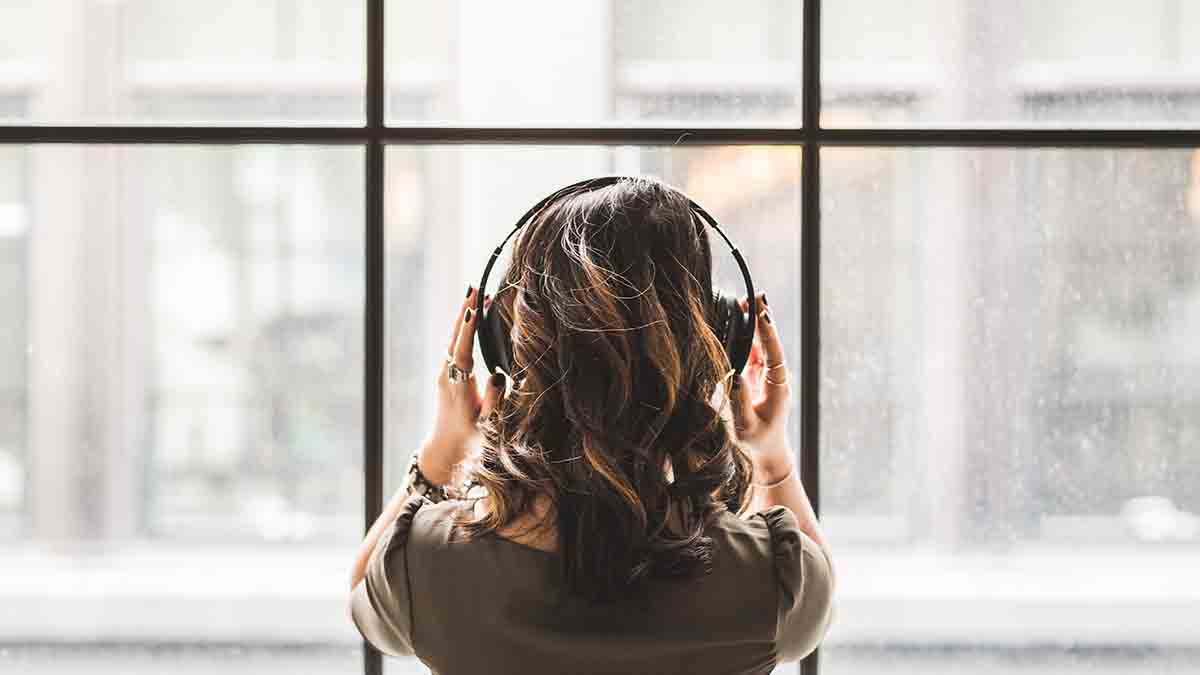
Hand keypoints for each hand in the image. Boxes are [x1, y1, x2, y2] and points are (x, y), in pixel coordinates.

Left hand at [421, 286, 506, 484]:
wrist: (446, 448)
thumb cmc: (470, 438)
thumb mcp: (487, 424)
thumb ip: (493, 400)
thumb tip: (498, 375)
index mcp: (458, 386)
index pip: (462, 352)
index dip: (468, 330)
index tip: (473, 308)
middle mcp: (447, 376)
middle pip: (454, 337)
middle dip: (464, 311)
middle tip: (474, 286)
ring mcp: (444, 374)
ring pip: (453, 339)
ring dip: (463, 316)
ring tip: (475, 293)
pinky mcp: (446, 374)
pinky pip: (454, 345)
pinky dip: (463, 328)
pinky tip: (471, 317)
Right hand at [730, 293, 793, 479]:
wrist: (768, 453)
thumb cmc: (757, 442)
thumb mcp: (746, 426)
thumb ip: (739, 402)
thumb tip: (732, 375)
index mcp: (778, 387)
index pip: (774, 354)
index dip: (768, 334)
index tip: (763, 314)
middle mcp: (777, 377)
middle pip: (770, 342)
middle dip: (763, 319)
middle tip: (756, 295)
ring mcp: (768, 374)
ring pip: (762, 344)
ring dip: (755, 323)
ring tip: (746, 300)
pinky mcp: (758, 375)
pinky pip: (754, 350)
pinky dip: (747, 334)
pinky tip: (740, 318)